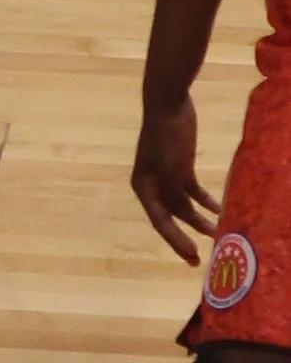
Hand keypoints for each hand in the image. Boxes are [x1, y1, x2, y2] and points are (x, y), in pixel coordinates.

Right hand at [131, 98, 220, 262]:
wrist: (168, 105)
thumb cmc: (164, 137)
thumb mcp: (169, 168)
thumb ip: (174, 193)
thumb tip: (182, 217)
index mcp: (144, 188)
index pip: (161, 222)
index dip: (176, 241)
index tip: (193, 256)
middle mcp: (153, 186)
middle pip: (172, 218)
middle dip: (187, 236)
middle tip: (204, 257)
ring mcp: (168, 177)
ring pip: (185, 206)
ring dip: (200, 220)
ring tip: (218, 233)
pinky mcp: (181, 168)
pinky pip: (193, 191)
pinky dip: (205, 201)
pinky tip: (219, 210)